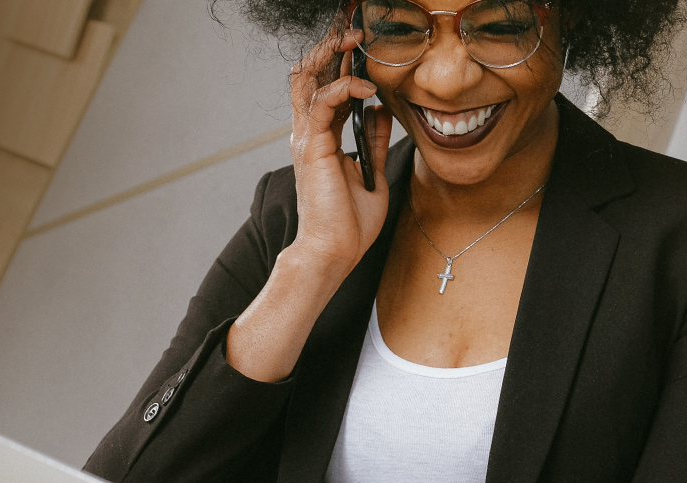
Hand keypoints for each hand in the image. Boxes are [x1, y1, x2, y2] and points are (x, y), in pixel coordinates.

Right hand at [286, 30, 394, 268]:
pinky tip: (364, 87)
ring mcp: (307, 137)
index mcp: (321, 138)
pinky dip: (343, 88)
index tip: (359, 41)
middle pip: (309, 73)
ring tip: (353, 40)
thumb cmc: (350, 223)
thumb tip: (380, 111)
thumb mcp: (371, 174)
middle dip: (329, 46)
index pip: (323, 85)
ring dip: (330, 55)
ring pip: (307, 79)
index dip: (338, 60)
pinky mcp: (312, 146)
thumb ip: (372, 140)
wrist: (334, 251)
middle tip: (353, 28)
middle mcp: (309, 132)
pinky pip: (323, 103)